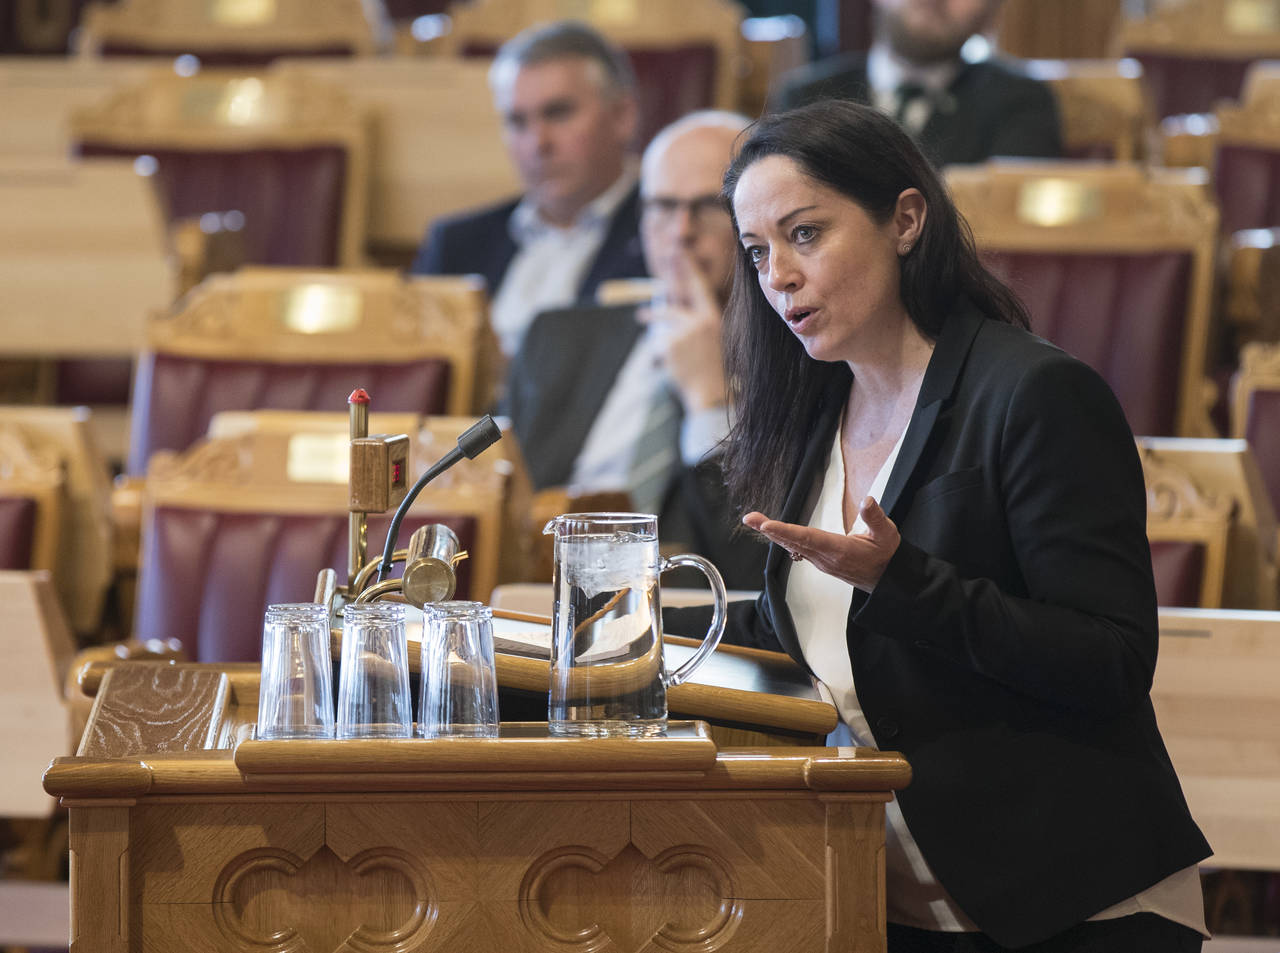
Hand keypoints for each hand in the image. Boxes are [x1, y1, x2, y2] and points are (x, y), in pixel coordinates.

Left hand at [637, 251, 726, 412]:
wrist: (710, 394)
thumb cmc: (711, 369)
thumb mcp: (710, 339)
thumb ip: (694, 320)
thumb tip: (670, 302)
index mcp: (713, 318)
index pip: (699, 287)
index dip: (690, 268)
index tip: (682, 251)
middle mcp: (700, 321)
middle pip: (677, 295)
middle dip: (669, 275)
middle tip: (663, 257)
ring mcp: (684, 332)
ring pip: (662, 319)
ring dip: (650, 317)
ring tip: (641, 316)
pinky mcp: (670, 345)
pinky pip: (656, 341)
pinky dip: (657, 351)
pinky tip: (665, 363)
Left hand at [743, 497, 900, 589]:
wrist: (887, 579)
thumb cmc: (886, 555)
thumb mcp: (887, 534)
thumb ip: (876, 518)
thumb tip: (868, 501)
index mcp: (840, 550)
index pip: (809, 538)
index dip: (786, 532)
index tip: (767, 526)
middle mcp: (826, 558)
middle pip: (794, 541)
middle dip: (771, 530)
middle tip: (749, 518)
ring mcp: (821, 561)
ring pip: (793, 545)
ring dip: (773, 533)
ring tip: (754, 520)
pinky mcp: (819, 560)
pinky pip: (797, 548)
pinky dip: (783, 538)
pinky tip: (771, 531)